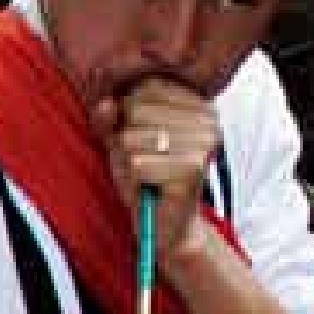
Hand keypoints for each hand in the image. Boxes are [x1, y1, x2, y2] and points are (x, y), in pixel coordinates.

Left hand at [97, 75, 222, 278]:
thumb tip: (106, 104)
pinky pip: (138, 164)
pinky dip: (135, 181)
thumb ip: (110, 118)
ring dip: (129, 163)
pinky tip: (151, 188)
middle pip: (136, 109)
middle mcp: (207, 116)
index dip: (127, 116)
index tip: (142, 140)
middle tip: (144, 163)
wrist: (165, 226)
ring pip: (133, 138)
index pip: (145, 87)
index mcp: (197, 100)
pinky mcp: (194, 168)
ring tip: (146, 175)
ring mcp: (204, 141)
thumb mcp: (121, 140)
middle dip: (127, 141)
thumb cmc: (145, 179)